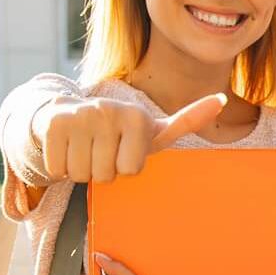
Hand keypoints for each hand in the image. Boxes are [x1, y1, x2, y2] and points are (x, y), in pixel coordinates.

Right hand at [34, 92, 227, 183]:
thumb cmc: (118, 132)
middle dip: (101, 171)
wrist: (66, 114)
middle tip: (99, 150)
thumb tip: (221, 99)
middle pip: (105, 175)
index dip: (125, 168)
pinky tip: (64, 147)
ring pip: (81, 174)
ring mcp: (80, 115)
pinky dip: (59, 166)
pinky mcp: (53, 124)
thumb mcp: (153, 129)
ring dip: (80, 169)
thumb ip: (188, 120)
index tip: (122, 150)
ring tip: (83, 148)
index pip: (131, 171)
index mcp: (137, 117)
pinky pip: (58, 168)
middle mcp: (109, 111)